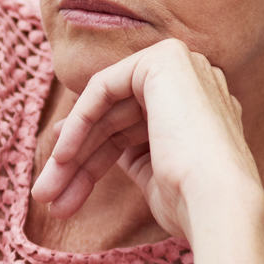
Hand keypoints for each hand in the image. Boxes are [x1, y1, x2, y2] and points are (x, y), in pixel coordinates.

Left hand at [31, 38, 262, 243]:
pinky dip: (78, 122)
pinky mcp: (164, 59)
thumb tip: (82, 145)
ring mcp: (184, 67)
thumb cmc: (191, 203)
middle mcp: (195, 82)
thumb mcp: (154, 174)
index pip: (131, 128)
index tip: (64, 188)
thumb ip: (128, 150)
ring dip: (70, 151)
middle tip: (47, 197)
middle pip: (116, 120)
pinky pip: (103, 88)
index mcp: (198, 111)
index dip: (92, 155)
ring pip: (106, 108)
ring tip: (45, 194)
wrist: (217, 203)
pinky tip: (60, 156)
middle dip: (77, 160)